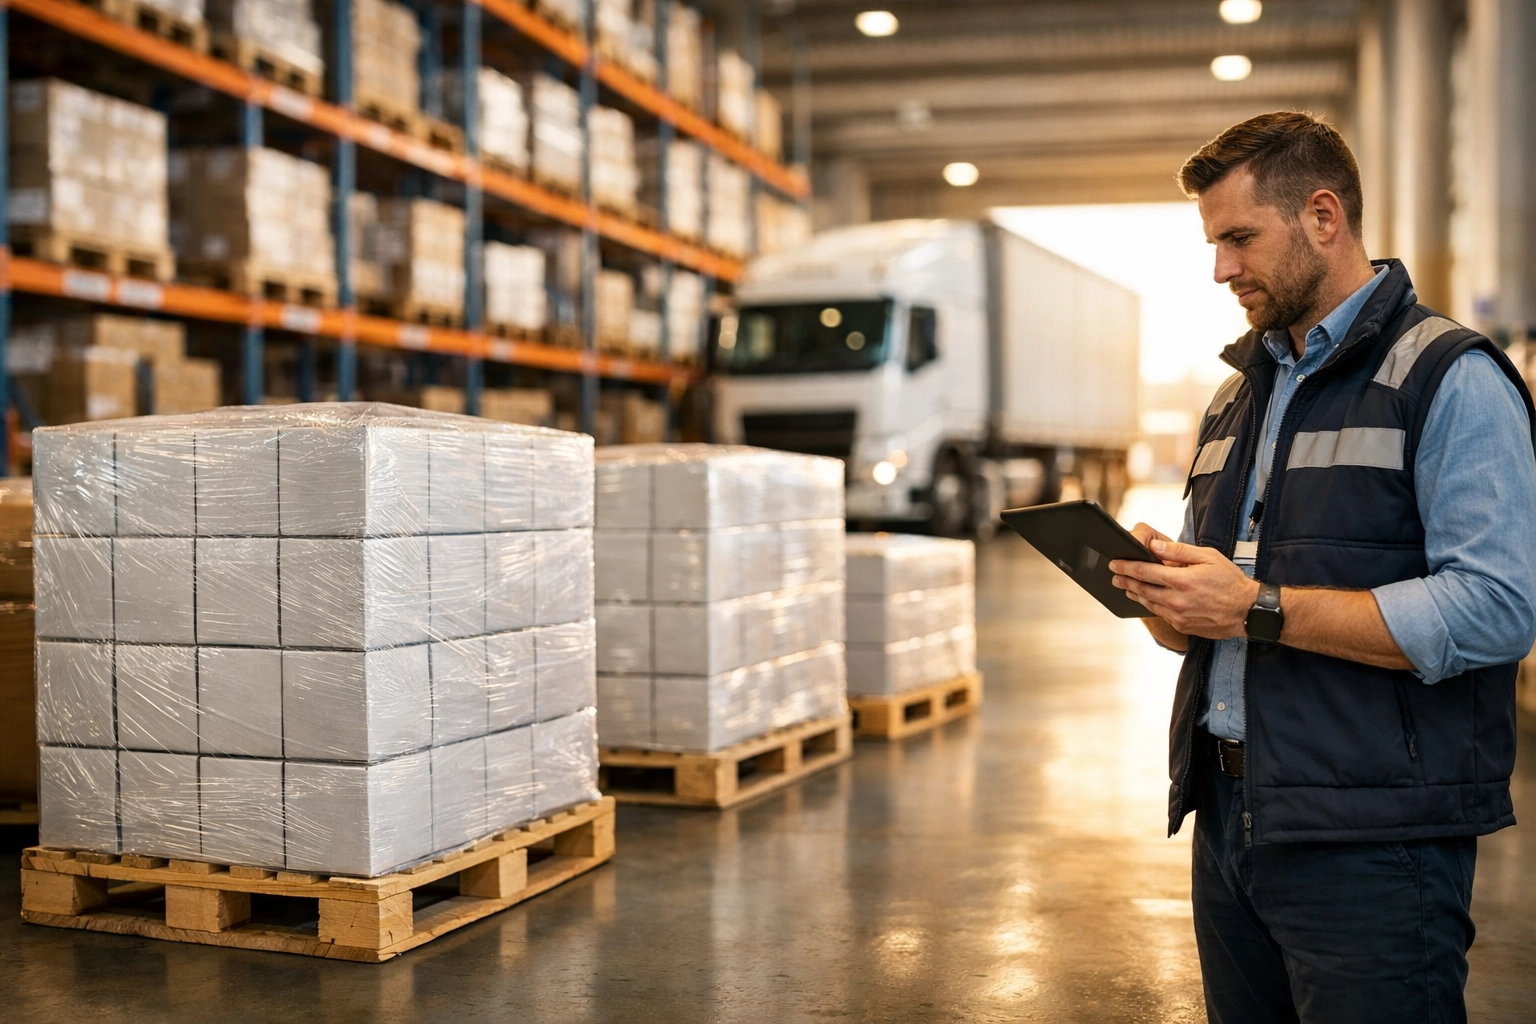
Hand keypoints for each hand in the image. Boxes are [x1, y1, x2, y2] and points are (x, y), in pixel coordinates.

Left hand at [1109, 533, 1259, 639]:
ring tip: (1125, 587)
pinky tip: (1147, 599)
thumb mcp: (1208, 557)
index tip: (1114, 563)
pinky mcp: (1182, 627)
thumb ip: (1178, 552)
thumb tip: (1155, 546)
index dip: (1126, 567)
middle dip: (1125, 581)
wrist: (1248, 611)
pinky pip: (1161, 614)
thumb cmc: (1230, 581)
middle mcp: (1177, 601)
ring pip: (1149, 604)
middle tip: (1114, 575)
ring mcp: (1178, 616)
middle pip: (1142, 590)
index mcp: (1182, 581)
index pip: (1145, 572)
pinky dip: (1151, 605)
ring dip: (1135, 594)